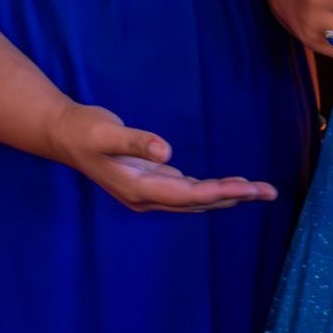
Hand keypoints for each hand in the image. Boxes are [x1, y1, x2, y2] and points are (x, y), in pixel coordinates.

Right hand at [47, 102, 276, 212]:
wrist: (64, 135)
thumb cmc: (84, 130)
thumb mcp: (106, 132)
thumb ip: (136, 141)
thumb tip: (168, 153)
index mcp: (138, 188)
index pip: (189, 195)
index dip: (220, 192)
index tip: (249, 189)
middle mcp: (146, 196)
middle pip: (198, 202)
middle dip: (234, 197)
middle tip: (269, 191)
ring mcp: (148, 192)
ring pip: (195, 199)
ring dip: (226, 195)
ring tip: (257, 190)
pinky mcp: (150, 181)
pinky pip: (187, 190)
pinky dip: (209, 189)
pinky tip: (226, 187)